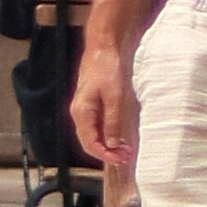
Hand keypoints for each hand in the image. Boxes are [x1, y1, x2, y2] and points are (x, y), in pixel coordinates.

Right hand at [73, 43, 136, 170]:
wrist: (104, 46)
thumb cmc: (108, 68)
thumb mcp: (115, 97)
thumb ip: (112, 122)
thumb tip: (112, 145)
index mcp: (81, 112)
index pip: (90, 143)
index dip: (105, 155)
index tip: (121, 160)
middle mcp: (79, 113)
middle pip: (90, 142)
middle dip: (107, 153)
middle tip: (126, 157)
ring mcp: (84, 108)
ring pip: (94, 135)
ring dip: (108, 145)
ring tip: (125, 150)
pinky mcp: (91, 104)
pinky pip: (97, 126)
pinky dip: (108, 134)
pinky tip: (119, 137)